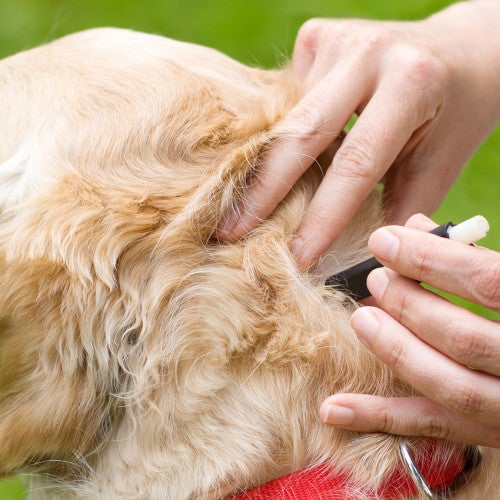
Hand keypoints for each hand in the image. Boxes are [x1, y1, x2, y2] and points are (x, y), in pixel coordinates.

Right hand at [219, 1, 499, 267]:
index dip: (323, 217)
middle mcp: (368, 51)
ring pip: (287, 116)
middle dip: (263, 190)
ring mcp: (337, 38)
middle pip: (301, 132)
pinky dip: (280, 134)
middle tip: (229, 232)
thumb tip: (360, 265)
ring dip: (267, 164)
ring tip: (239, 206)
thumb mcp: (439, 166)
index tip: (297, 258)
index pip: (356, 163)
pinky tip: (275, 157)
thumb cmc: (451, 118)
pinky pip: (287, 99)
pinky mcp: (317, 36)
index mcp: (411, 83)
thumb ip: (400, 211)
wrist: (458, 54)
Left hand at [320, 214, 499, 446]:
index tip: (383, 240)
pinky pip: (433, 429)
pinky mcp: (493, 434)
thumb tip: (415, 227)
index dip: (430, 259)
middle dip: (409, 305)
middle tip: (376, 280)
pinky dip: (379, 417)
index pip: (488, 282)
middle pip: (464, 338)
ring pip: (450, 387)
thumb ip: (473, 256)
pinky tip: (334, 408)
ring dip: (395, 351)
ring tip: (361, 320)